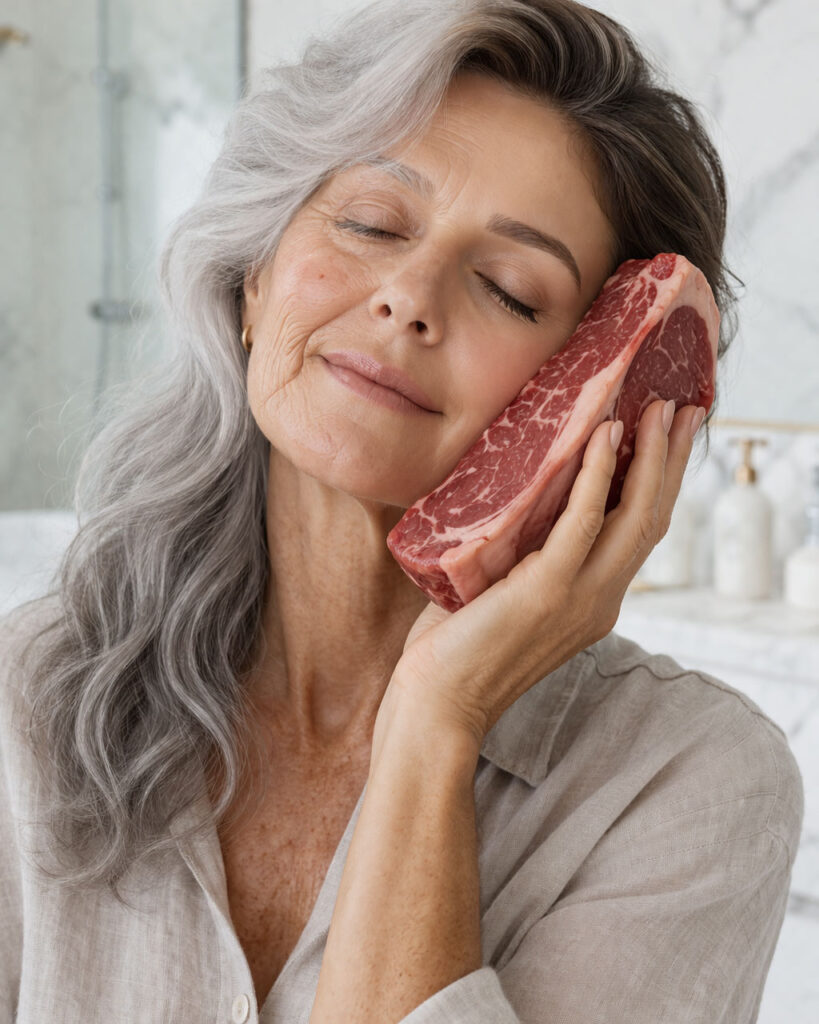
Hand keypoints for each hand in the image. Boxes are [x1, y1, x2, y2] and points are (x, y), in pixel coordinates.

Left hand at [381, 400, 703, 747]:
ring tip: (661, 409)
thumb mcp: (503, 590)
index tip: (671, 436)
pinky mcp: (546, 590)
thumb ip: (520, 549)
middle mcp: (600, 599)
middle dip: (674, 460)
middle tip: (686, 409)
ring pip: (636, 516)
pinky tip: (606, 433)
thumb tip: (508, 492)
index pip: (641, 532)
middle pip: (653, 518)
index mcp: (594, 601)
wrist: (439, 706)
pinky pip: (584, 520)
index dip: (661, 482)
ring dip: (652, 457)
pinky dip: (598, 473)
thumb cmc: (457, 649)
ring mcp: (580, 597)